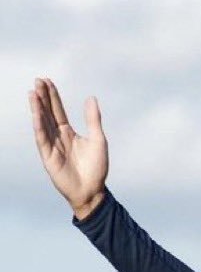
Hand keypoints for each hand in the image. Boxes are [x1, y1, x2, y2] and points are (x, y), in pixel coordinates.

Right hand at [28, 77, 107, 218]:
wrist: (93, 191)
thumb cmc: (97, 168)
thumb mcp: (98, 140)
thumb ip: (93, 119)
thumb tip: (91, 98)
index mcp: (68, 133)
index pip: (57, 110)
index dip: (52, 96)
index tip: (47, 81)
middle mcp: (57, 137)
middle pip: (47, 113)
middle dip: (42, 97)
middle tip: (38, 80)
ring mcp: (52, 146)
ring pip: (42, 123)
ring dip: (37, 108)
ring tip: (33, 92)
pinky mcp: (48, 157)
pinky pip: (42, 139)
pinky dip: (39, 126)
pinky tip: (36, 113)